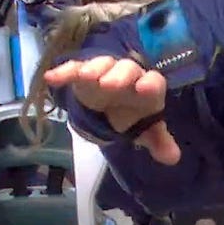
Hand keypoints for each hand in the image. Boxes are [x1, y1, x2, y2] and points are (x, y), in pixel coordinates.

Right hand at [44, 56, 180, 164]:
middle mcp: (127, 76)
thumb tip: (172, 159)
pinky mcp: (83, 75)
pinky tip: (51, 78)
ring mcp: (104, 73)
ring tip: (85, 76)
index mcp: (147, 88)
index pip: (153, 82)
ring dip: (94, 69)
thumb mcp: (146, 130)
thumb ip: (159, 142)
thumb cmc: (131, 115)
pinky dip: (64, 72)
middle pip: (126, 70)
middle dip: (119, 76)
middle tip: (109, 85)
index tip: (145, 89)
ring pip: (102, 65)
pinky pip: (74, 70)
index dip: (150, 84)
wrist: (110, 108)